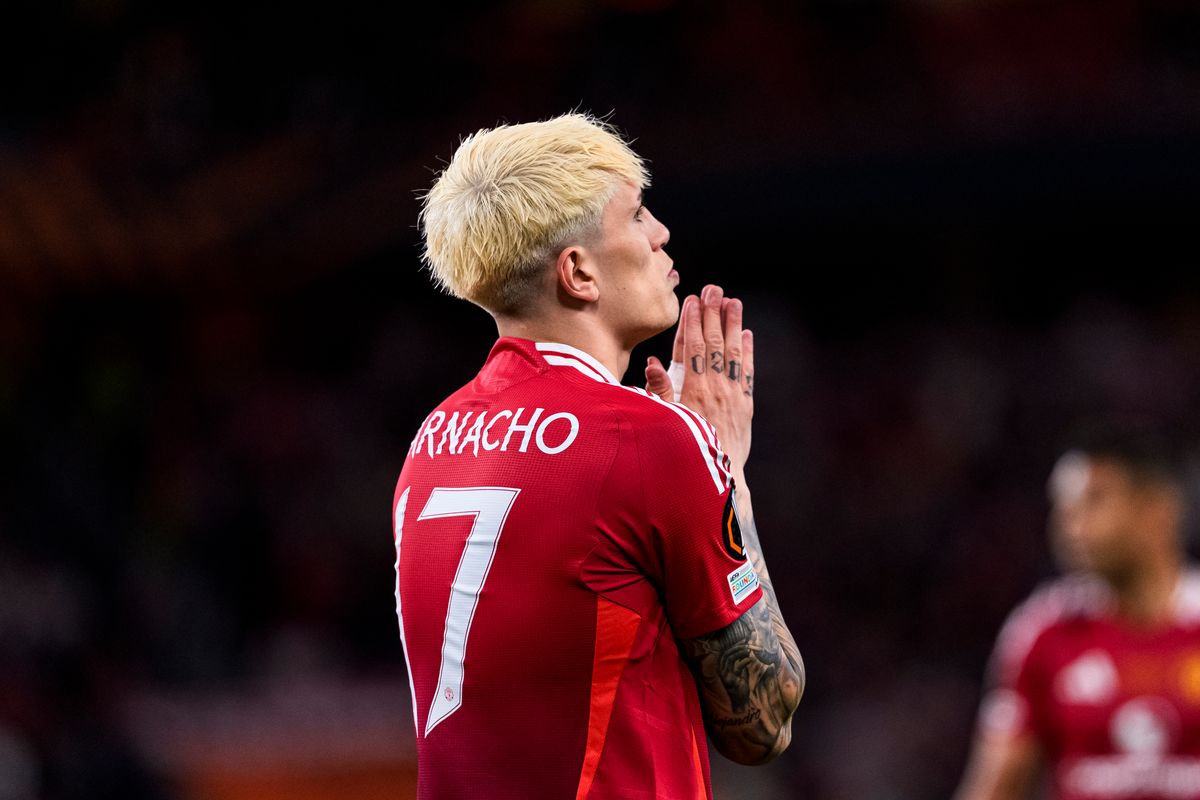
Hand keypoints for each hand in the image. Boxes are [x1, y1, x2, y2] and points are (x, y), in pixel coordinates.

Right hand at [646, 284, 753, 478]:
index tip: (693, 301)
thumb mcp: (665, 421)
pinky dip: (747, 352)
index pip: (691, 348)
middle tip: (714, 290)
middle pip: (713, 343)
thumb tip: (651, 364)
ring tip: (733, 302)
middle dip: (713, 314)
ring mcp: (733, 395)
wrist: (718, 477)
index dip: (692, 322)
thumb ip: (660, 392)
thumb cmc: (686, 450)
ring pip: (732, 352)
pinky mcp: (745, 405)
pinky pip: (746, 372)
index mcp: (693, 390)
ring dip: (732, 325)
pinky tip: (747, 335)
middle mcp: (715, 388)